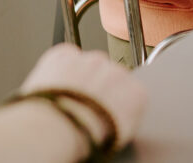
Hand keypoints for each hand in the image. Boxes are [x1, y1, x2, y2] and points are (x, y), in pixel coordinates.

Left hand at [20, 43, 145, 148]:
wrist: (57, 130)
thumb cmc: (87, 138)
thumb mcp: (120, 136)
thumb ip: (126, 116)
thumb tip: (121, 116)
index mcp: (136, 93)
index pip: (130, 92)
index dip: (115, 102)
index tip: (106, 111)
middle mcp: (116, 70)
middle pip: (109, 75)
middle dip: (99, 87)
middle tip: (85, 106)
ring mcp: (90, 60)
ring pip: (87, 64)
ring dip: (80, 76)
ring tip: (67, 99)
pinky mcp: (65, 54)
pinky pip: (64, 56)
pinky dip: (60, 67)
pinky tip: (56, 86)